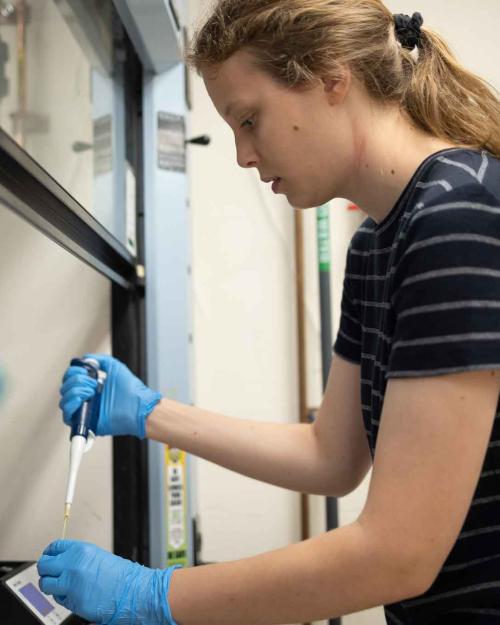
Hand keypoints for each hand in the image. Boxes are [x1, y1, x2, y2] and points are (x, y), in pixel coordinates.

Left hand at [37, 540, 179, 624]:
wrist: (132, 590)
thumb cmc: (119, 575)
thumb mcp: (97, 556)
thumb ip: (77, 557)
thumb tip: (60, 561)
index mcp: (81, 549)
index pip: (54, 547)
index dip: (49, 554)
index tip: (48, 558)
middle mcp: (73, 564)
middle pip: (44, 565)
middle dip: (45, 571)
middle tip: (51, 575)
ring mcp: (72, 583)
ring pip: (45, 584)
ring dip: (51, 586)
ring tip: (61, 587)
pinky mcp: (73, 601)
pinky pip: (58, 599)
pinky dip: (62, 598)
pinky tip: (74, 595)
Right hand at [59, 354, 161, 437]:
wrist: (138, 406)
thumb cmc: (131, 390)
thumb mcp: (115, 367)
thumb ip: (100, 360)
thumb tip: (85, 358)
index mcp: (90, 385)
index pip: (70, 378)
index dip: (73, 373)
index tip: (85, 372)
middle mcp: (85, 397)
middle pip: (65, 388)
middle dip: (76, 381)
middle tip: (92, 383)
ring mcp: (85, 409)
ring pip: (64, 400)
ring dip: (74, 392)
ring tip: (91, 392)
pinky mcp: (86, 422)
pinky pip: (67, 416)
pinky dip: (70, 405)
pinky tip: (82, 400)